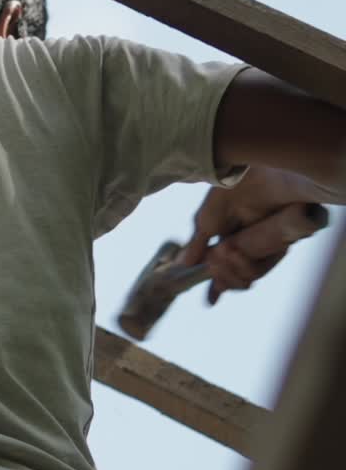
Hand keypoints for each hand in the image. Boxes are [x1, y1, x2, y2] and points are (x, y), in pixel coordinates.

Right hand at [178, 168, 327, 303]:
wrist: (253, 168)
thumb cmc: (232, 186)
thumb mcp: (207, 219)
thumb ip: (197, 245)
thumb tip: (183, 266)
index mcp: (237, 235)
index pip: (228, 268)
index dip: (218, 284)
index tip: (211, 301)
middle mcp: (255, 242)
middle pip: (238, 277)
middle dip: (221, 275)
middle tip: (213, 259)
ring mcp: (271, 243)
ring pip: (250, 276)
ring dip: (230, 269)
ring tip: (222, 250)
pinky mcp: (286, 241)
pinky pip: (263, 267)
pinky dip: (245, 264)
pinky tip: (232, 250)